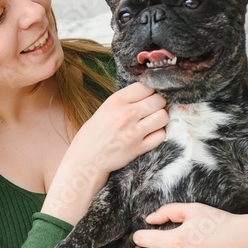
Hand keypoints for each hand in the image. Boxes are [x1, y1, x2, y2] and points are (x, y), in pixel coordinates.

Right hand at [43, 83, 166, 224]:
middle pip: (158, 100)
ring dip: (160, 119)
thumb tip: (147, 94)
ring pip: (163, 117)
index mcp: (115, 101)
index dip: (150, 91)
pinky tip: (150, 135)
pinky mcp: (138, 148)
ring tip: (152, 123)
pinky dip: (158, 135)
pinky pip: (161, 136)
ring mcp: (133, 132)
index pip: (145, 86)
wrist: (85, 160)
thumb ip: (125, 101)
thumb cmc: (93, 135)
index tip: (148, 97)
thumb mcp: (104, 110)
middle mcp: (125, 114)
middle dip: (158, 104)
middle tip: (152, 110)